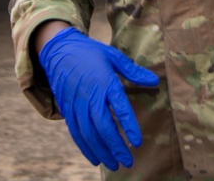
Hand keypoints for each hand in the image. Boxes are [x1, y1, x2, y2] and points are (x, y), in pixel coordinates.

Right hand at [38, 26, 158, 169]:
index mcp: (105, 81)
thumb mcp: (113, 56)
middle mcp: (90, 95)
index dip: (129, 126)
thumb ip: (133, 71)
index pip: (119, 107)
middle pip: (103, 126)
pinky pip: (76, 131)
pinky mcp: (67, 108)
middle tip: (128, 161)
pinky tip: (94, 158)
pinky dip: (85, 147)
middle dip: (116, 146)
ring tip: (114, 164)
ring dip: (101, 151)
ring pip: (88, 132)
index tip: (137, 143)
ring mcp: (76, 103)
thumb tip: (154, 81)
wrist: (59, 50)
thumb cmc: (90, 52)